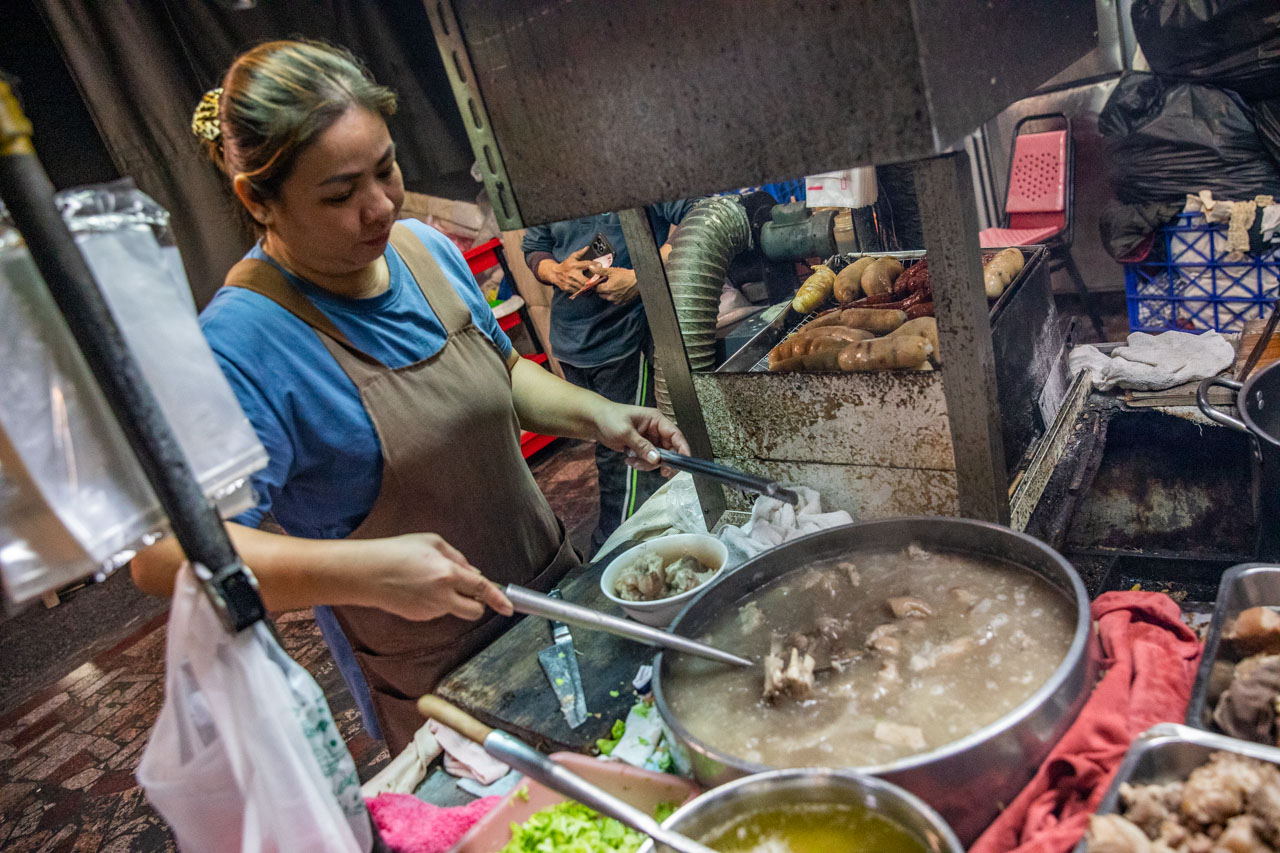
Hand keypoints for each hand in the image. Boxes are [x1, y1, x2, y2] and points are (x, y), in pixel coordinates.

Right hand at [354, 533, 513, 621]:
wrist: (367, 572)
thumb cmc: (397, 551)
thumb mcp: (432, 542)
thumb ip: (458, 558)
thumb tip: (473, 574)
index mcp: (447, 574)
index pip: (482, 589)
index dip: (499, 599)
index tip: (509, 608)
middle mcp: (442, 596)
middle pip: (474, 611)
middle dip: (478, 603)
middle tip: (467, 590)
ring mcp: (430, 610)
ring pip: (454, 609)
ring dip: (452, 599)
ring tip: (429, 580)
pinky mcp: (419, 617)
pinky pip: (437, 610)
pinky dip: (436, 601)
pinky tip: (418, 588)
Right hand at [537, 247, 599, 293]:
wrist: (554, 273)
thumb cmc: (565, 265)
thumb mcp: (572, 257)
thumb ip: (580, 253)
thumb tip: (587, 247)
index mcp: (574, 265)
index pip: (586, 264)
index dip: (594, 265)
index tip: (600, 265)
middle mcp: (571, 274)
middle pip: (585, 280)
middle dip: (593, 282)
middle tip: (599, 282)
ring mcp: (569, 282)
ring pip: (582, 287)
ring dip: (589, 288)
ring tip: (595, 287)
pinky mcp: (567, 288)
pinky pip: (578, 291)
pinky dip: (583, 291)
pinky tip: (587, 290)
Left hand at [591, 402, 689, 473]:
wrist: (595, 421)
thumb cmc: (609, 418)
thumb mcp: (625, 432)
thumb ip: (642, 446)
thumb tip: (656, 459)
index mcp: (656, 419)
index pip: (675, 434)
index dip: (682, 448)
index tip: (685, 461)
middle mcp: (656, 429)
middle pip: (670, 449)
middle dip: (662, 461)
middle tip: (660, 470)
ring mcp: (650, 439)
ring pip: (658, 457)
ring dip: (647, 463)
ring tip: (632, 460)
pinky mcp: (643, 447)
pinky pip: (648, 459)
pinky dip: (641, 463)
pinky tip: (629, 459)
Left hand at [594, 267, 638, 303]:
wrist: (639, 281)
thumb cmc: (626, 276)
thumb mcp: (612, 271)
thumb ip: (600, 271)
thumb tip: (591, 268)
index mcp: (607, 289)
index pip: (596, 289)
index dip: (596, 284)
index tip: (598, 281)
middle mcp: (611, 296)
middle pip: (601, 294)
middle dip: (602, 289)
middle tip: (606, 282)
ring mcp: (617, 300)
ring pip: (607, 298)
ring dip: (608, 293)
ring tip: (613, 286)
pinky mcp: (622, 302)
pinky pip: (615, 301)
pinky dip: (615, 296)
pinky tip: (618, 290)